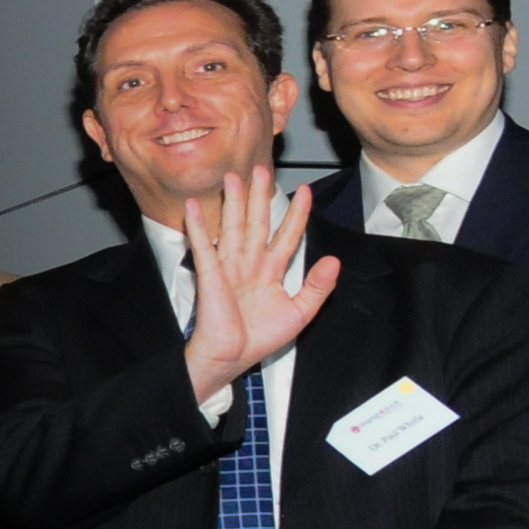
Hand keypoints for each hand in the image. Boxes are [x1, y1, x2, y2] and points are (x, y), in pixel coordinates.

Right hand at [179, 162, 336, 399]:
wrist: (231, 358)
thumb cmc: (259, 338)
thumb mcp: (299, 313)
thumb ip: (316, 287)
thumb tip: (333, 260)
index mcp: (271, 271)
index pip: (287, 235)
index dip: (297, 214)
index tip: (305, 192)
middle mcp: (250, 263)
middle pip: (257, 222)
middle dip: (260, 196)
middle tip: (262, 170)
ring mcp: (229, 266)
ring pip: (233, 227)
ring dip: (233, 202)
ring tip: (233, 178)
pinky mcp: (210, 275)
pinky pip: (204, 247)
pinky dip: (198, 227)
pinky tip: (194, 207)